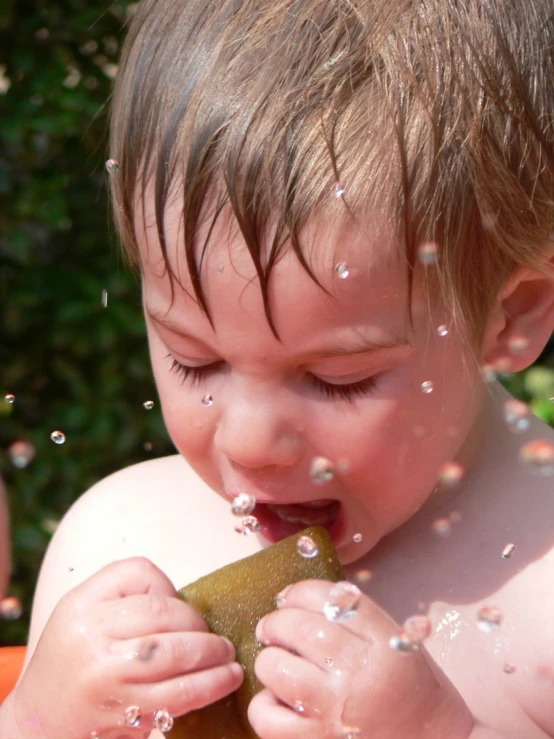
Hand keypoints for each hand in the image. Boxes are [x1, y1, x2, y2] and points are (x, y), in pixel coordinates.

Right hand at [11, 557, 242, 738]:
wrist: (38, 722)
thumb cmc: (72, 657)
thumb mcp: (83, 610)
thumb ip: (127, 590)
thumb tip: (184, 600)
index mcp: (81, 606)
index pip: (143, 579)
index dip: (173, 591)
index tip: (185, 610)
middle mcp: (91, 639)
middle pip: (165, 615)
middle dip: (200, 625)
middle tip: (217, 637)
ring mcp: (108, 680)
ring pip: (177, 656)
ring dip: (213, 656)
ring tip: (229, 658)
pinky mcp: (124, 715)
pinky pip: (178, 696)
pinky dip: (209, 686)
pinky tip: (225, 679)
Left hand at [249, 580, 473, 738]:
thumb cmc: (413, 691)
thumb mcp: (398, 642)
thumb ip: (356, 619)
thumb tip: (297, 600)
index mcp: (384, 643)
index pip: (329, 599)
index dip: (298, 592)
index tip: (288, 598)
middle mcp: (360, 674)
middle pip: (298, 628)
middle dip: (275, 622)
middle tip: (270, 627)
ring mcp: (337, 712)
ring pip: (277, 669)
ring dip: (268, 660)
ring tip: (275, 661)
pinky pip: (268, 718)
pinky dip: (264, 706)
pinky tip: (278, 701)